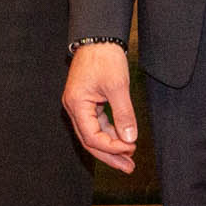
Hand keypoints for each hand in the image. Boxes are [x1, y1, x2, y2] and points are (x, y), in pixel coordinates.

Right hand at [63, 40, 138, 172]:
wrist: (99, 37)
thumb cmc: (104, 57)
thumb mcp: (118, 86)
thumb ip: (124, 114)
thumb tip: (130, 139)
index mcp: (77, 104)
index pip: (92, 136)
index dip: (112, 146)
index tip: (131, 148)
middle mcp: (74, 107)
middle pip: (90, 140)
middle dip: (109, 155)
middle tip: (128, 168)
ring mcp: (80, 105)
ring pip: (94, 134)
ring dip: (111, 147)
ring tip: (129, 160)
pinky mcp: (88, 102)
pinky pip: (97, 124)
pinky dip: (110, 133)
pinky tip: (123, 141)